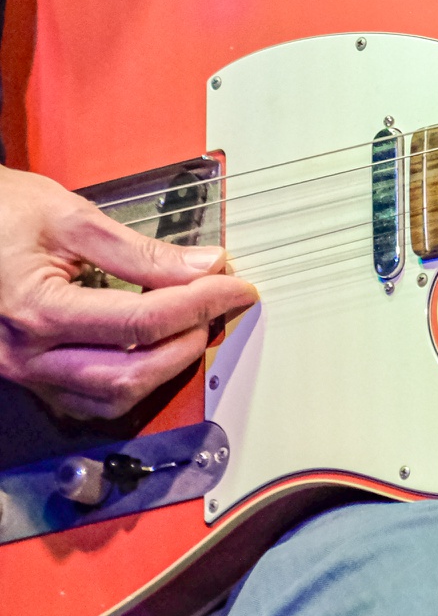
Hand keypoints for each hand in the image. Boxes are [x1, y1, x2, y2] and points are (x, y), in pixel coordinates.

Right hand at [0, 162, 256, 419]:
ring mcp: (25, 374)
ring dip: (162, 370)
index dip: (199, 303)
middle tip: (219, 306)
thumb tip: (203, 264)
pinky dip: (128, 385)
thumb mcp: (72, 217)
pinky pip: (86, 402)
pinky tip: (152, 354)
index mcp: (39, 310)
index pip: (141, 320)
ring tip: (192, 327)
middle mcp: (29, 356)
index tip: (236, 286)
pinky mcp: (28, 378)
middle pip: (129, 373)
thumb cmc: (4, 213)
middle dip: (187, 343)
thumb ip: (139, 249)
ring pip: (109, 399)